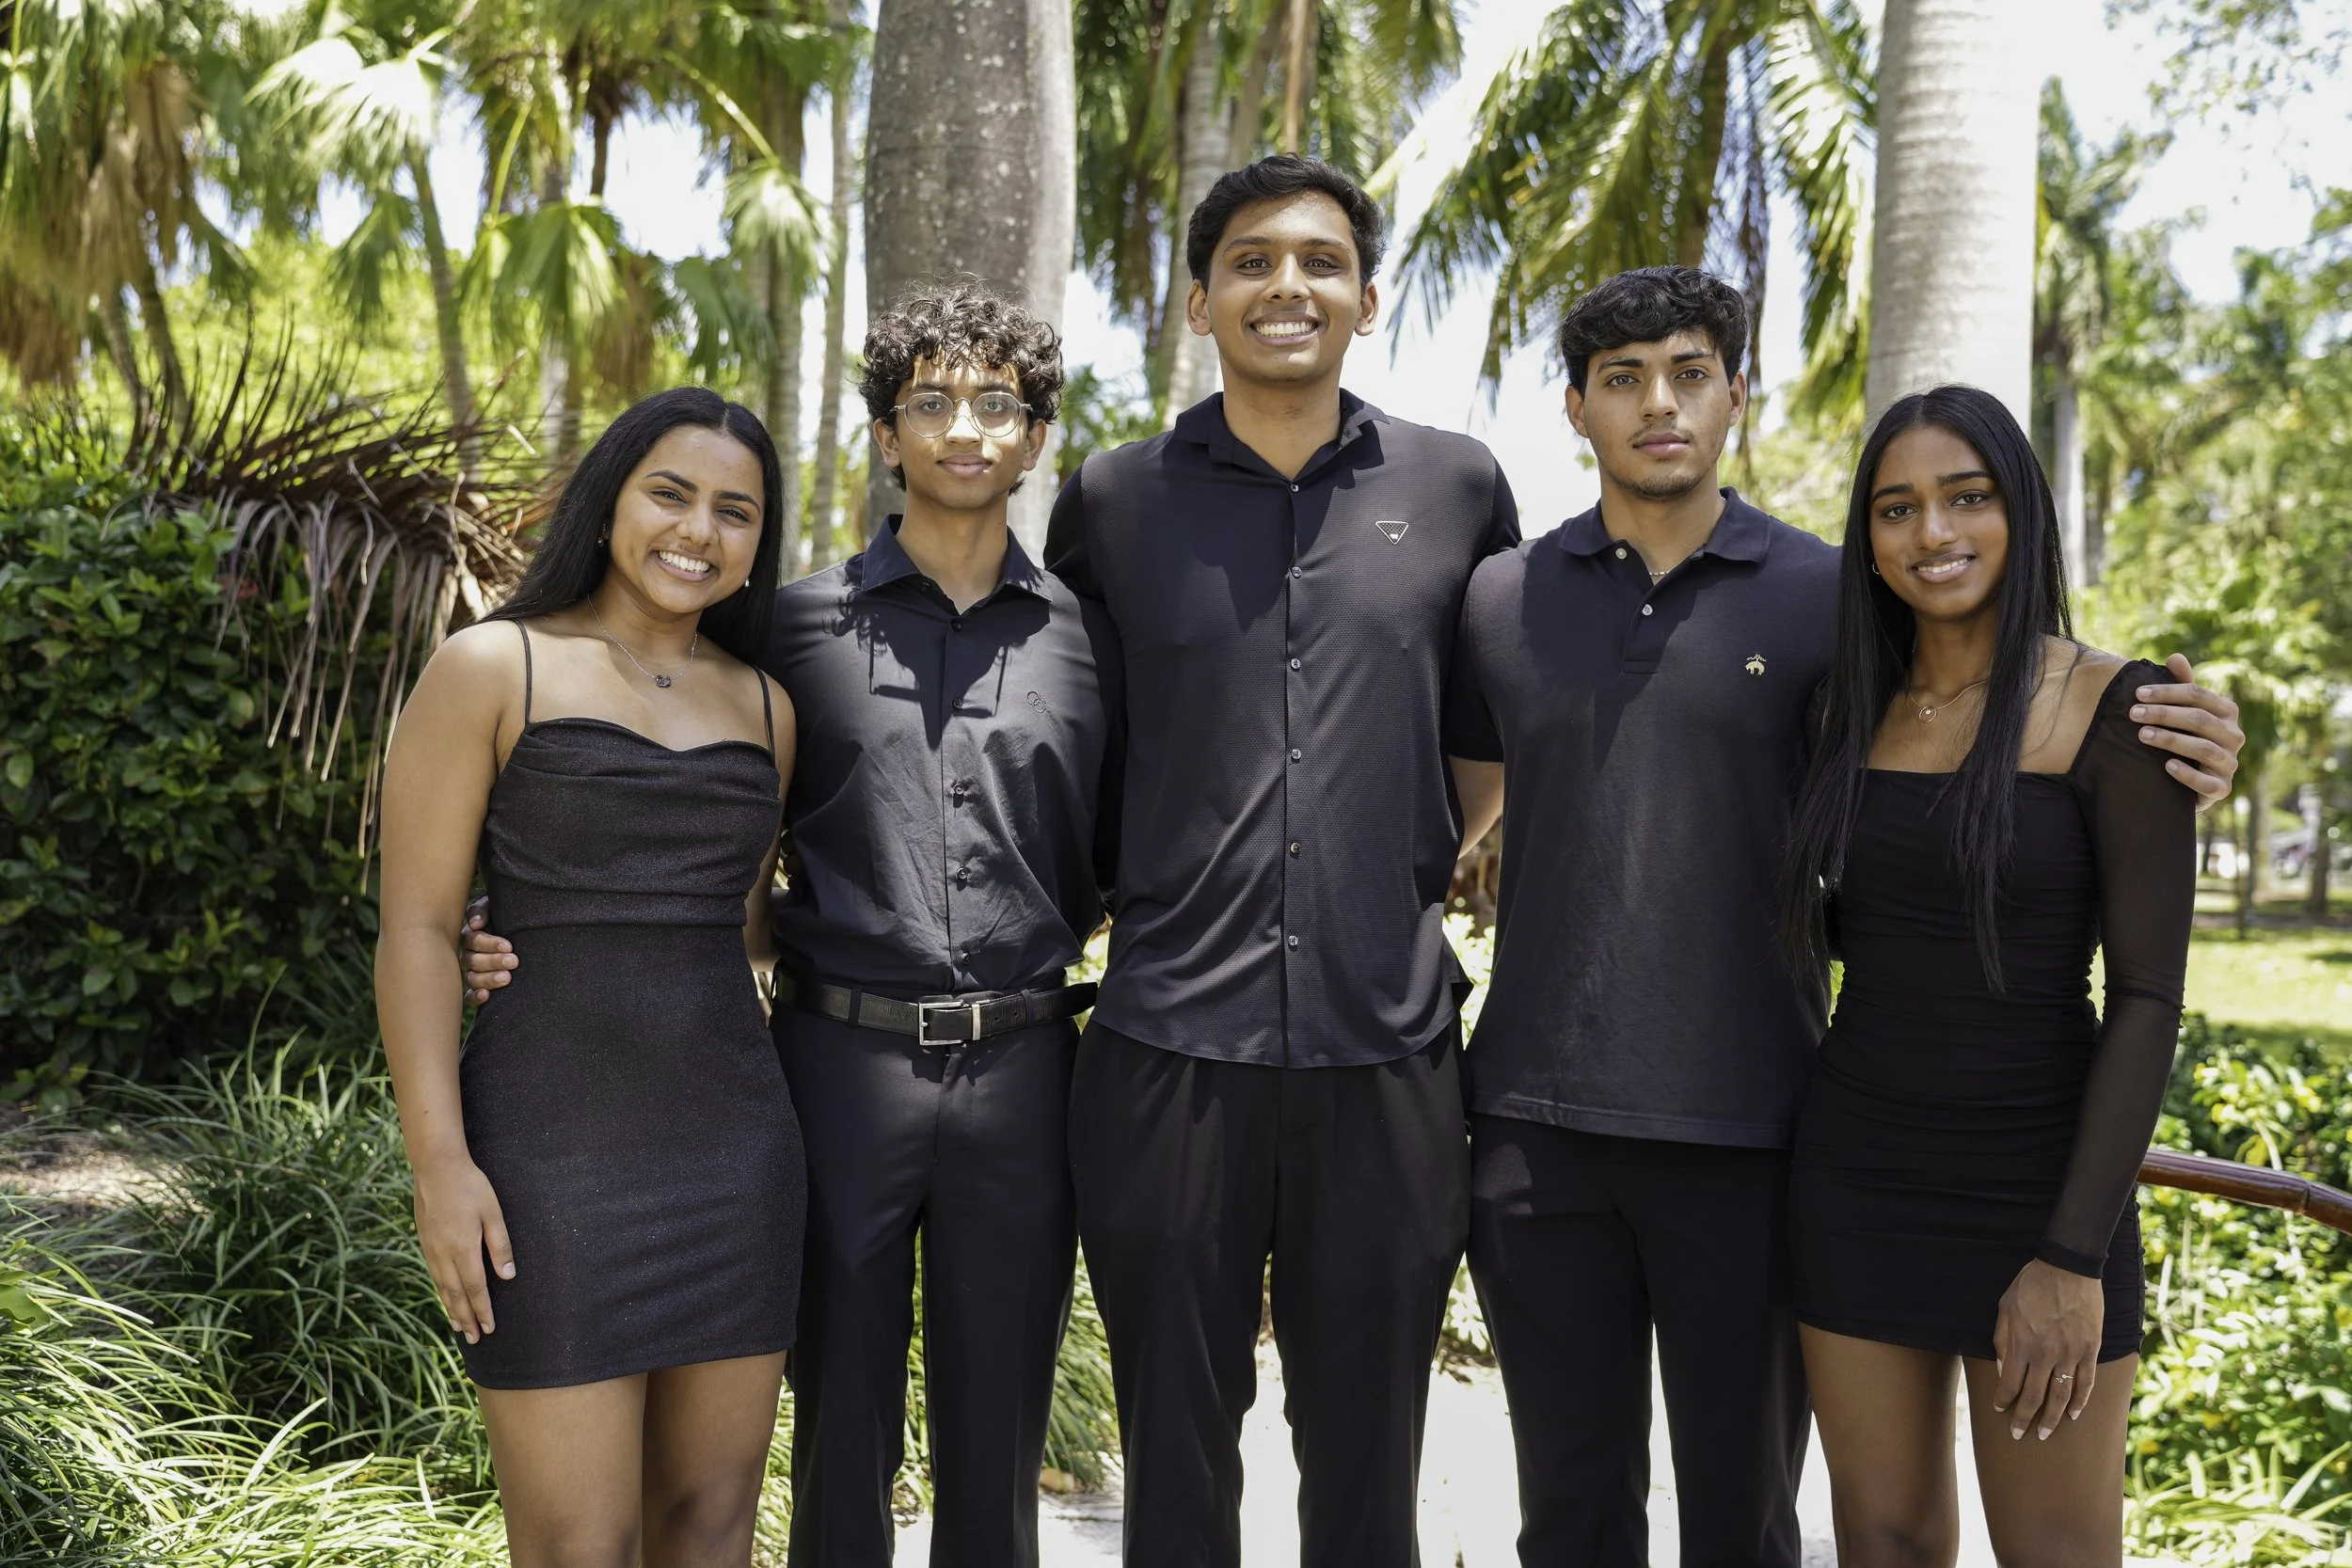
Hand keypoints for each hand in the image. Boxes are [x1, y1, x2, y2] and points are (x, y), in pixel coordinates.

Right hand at [412, 1155, 515, 1343]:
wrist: (436, 1168)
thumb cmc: (470, 1187)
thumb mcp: (493, 1213)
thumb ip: (500, 1245)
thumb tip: (508, 1276)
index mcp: (464, 1249)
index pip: (476, 1289)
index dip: (483, 1311)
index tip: (490, 1328)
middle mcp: (444, 1255)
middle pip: (457, 1295)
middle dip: (467, 1319)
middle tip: (476, 1339)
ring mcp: (431, 1250)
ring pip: (442, 1288)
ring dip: (452, 1309)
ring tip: (460, 1327)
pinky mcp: (425, 1242)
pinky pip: (434, 1276)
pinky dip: (441, 1292)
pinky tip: (446, 1297)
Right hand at [462, 896, 516, 1004]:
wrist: (519, 927)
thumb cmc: (505, 915)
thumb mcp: (494, 906)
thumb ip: (482, 911)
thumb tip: (475, 924)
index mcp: (472, 935)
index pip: (474, 940)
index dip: (490, 944)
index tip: (509, 946)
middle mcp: (470, 954)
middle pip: (473, 961)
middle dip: (494, 961)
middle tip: (513, 961)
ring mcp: (473, 971)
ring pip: (473, 978)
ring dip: (488, 979)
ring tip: (506, 978)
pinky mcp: (479, 986)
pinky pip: (469, 996)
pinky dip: (475, 997)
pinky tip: (486, 995)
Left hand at [1990, 1258, 2102, 1440]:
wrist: (2067, 1268)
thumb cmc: (2031, 1285)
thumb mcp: (2005, 1307)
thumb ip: (2002, 1340)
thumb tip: (2004, 1369)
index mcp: (2022, 1344)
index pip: (2011, 1383)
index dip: (2004, 1400)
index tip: (2000, 1410)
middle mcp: (2046, 1354)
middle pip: (2035, 1396)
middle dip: (2025, 1419)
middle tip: (2019, 1435)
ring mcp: (2071, 1353)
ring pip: (2061, 1395)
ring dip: (2053, 1418)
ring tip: (2045, 1434)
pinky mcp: (2091, 1349)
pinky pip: (2086, 1382)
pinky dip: (2080, 1401)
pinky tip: (2073, 1414)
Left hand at [2130, 653, 2241, 812]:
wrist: (2191, 781)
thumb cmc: (2187, 737)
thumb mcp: (2184, 711)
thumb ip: (2182, 686)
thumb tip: (2175, 656)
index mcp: (2227, 711)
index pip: (2198, 695)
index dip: (2167, 692)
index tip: (2137, 694)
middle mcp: (2234, 736)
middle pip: (2199, 719)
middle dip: (2164, 714)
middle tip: (2133, 714)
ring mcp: (2230, 763)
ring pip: (2203, 748)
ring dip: (2171, 740)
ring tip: (2142, 735)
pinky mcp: (2222, 788)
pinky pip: (2208, 783)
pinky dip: (2188, 774)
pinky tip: (2167, 766)